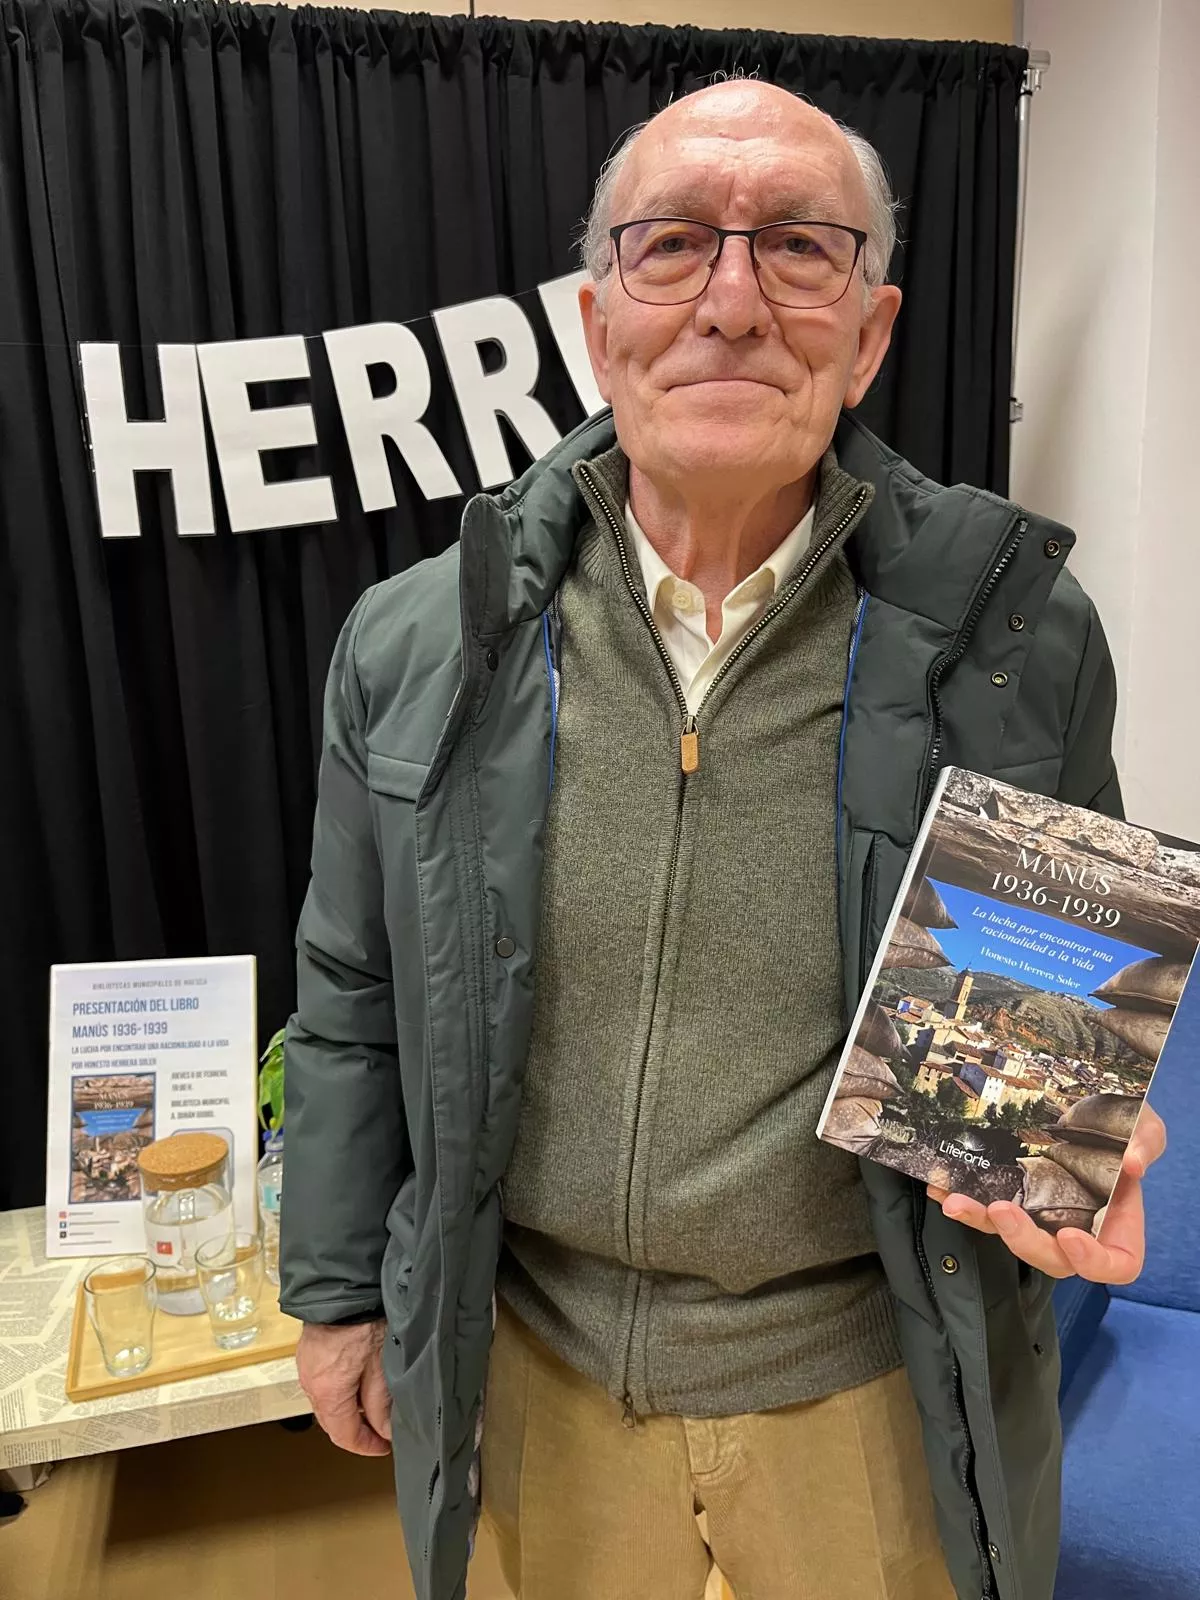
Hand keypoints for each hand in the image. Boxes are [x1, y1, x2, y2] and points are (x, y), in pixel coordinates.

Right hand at [296, 1319, 391, 1455]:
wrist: (343, 1285)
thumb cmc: (365, 1321)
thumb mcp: (382, 1368)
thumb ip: (382, 1405)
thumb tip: (385, 1431)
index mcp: (328, 1394)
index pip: (344, 1435)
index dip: (366, 1446)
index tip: (384, 1447)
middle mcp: (311, 1385)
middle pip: (332, 1421)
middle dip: (356, 1431)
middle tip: (380, 1432)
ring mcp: (306, 1367)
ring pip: (326, 1402)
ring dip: (347, 1410)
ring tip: (372, 1407)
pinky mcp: (308, 1352)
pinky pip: (322, 1383)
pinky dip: (339, 1391)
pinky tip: (357, 1381)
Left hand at [927, 1103, 1166, 1285]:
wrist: (1088, 1114)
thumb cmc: (1126, 1130)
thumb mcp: (1146, 1128)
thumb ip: (1147, 1144)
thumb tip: (1133, 1162)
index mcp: (1118, 1230)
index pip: (1113, 1266)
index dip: (1092, 1261)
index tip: (1071, 1237)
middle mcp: (1078, 1233)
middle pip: (1052, 1258)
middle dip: (1023, 1240)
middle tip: (1001, 1211)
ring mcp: (1042, 1220)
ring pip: (1011, 1236)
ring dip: (981, 1222)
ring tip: (954, 1202)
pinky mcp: (1014, 1201)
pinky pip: (988, 1211)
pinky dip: (965, 1200)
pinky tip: (940, 1186)